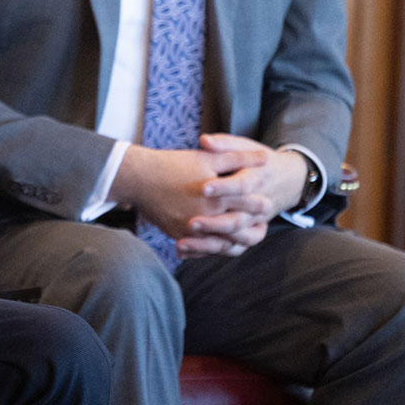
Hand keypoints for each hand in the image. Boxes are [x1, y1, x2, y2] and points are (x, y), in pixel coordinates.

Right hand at [111, 140, 278, 257]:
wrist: (137, 178)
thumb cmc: (172, 165)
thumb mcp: (207, 157)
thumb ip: (238, 158)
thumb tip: (264, 157)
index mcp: (218, 198)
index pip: (250, 205)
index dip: (261, 204)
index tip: (267, 203)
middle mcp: (207, 217)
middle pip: (240, 229)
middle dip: (253, 225)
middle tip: (260, 223)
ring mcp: (191, 230)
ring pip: (222, 243)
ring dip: (235, 240)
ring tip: (241, 234)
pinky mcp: (178, 234)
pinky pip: (200, 247)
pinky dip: (212, 246)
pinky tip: (217, 240)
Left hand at [184, 133, 307, 254]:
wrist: (287, 180)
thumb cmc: (257, 162)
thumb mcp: (245, 148)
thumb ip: (224, 144)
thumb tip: (203, 140)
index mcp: (258, 181)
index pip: (243, 186)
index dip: (224, 188)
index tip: (203, 188)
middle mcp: (259, 207)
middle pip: (239, 221)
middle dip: (215, 224)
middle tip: (190, 223)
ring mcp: (254, 224)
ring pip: (237, 240)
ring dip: (209, 244)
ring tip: (182, 242)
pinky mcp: (247, 235)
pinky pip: (232, 249)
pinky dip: (209, 251)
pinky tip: (184, 251)